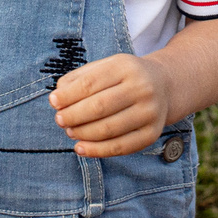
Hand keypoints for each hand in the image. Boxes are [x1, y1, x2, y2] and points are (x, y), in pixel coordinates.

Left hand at [53, 53, 171, 156]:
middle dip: (73, 116)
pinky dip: (96, 150)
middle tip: (60, 120)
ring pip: (108, 129)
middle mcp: (142, 88)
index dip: (68, 95)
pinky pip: (120, 147)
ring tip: (70, 131)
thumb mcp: (105, 66)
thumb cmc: (124, 77)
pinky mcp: (151, 133)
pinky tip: (80, 148)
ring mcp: (149, 112)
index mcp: (126, 67)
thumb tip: (57, 97)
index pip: (90, 83)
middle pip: (99, 107)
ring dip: (82, 133)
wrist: (164, 86)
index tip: (53, 102)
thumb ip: (79, 78)